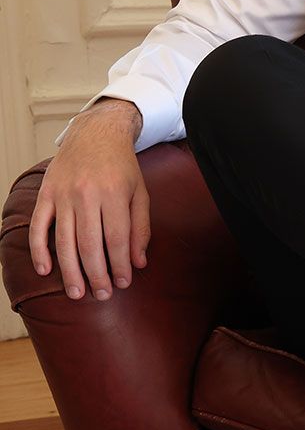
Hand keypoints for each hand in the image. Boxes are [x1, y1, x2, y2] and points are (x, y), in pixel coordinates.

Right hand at [28, 99, 149, 301]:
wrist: (95, 133)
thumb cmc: (121, 167)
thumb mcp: (140, 193)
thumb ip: (140, 227)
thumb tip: (138, 262)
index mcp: (114, 193)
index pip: (117, 239)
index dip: (119, 265)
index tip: (123, 283)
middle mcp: (87, 194)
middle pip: (90, 244)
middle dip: (96, 275)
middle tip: (102, 295)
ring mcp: (63, 194)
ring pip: (64, 240)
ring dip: (70, 271)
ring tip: (78, 293)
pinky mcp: (46, 194)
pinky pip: (38, 226)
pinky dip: (39, 250)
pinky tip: (45, 270)